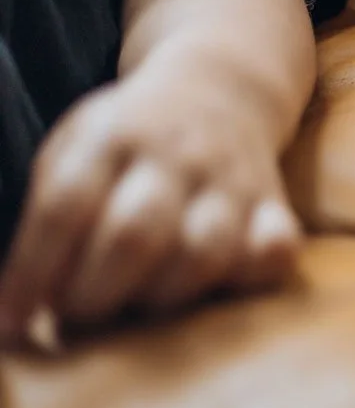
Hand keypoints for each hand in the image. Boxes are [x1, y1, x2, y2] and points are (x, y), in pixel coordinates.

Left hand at [0, 66, 301, 345]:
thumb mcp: (78, 142)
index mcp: (112, 136)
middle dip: (94, 295)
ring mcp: (231, 179)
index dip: (33, 272)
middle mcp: (176, 154)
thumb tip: (17, 292)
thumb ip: (52, 205)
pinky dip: (249, 275)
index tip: (12, 321)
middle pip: (135, 234)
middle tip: (77, 315)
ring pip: (205, 251)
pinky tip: (219, 283)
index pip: (66, 207)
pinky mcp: (274, 203)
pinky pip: (276, 250)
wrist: (222, 86)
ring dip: (161, 297)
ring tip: (138, 303)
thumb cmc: (131, 134)